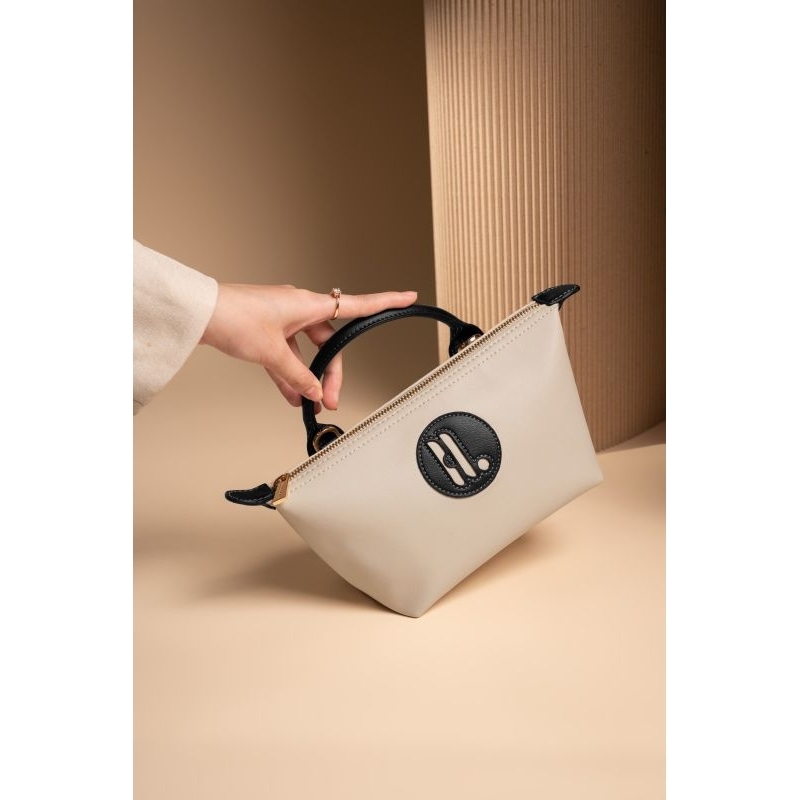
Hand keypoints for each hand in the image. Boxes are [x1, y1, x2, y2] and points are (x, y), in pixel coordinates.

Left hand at [200, 284, 416, 409]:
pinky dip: (290, 374)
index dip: (385, 303)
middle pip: (329, 343)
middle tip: (330, 400)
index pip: (356, 305)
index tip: (408, 298)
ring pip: (307, 352)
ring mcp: (282, 319)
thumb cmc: (234, 318)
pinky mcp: (266, 329)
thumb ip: (297, 376)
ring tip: (310, 404)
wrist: (200, 313)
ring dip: (309, 377)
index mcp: (308, 304)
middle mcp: (298, 308)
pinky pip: (287, 355)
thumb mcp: (272, 353)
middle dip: (331, 373)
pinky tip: (291, 396)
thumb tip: (314, 392)